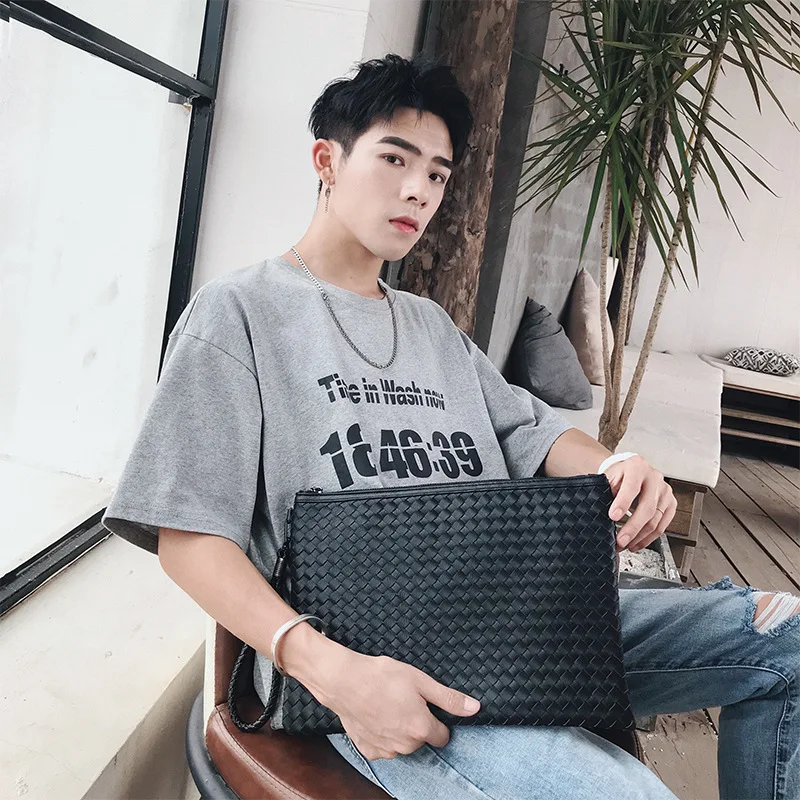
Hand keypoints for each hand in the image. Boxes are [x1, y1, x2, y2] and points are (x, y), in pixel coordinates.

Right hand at [313, 648, 480, 760]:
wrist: (344, 680)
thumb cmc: (382, 676)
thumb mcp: (420, 681)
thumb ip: (448, 699)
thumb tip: (474, 708)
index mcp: (421, 729)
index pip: (442, 736)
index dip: (436, 719)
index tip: (425, 705)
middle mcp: (405, 746)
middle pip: (421, 739)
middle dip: (417, 723)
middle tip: (404, 699)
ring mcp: (385, 749)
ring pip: (402, 744)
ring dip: (399, 729)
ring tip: (387, 705)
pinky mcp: (368, 749)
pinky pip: (383, 746)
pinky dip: (381, 734)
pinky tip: (375, 715)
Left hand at [603, 455, 676, 552]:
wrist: (632, 470)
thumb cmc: (619, 475)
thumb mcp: (609, 477)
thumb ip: (606, 493)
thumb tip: (600, 516)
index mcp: (637, 467)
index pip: (631, 486)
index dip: (622, 503)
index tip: (612, 516)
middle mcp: (654, 477)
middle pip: (647, 507)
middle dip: (632, 528)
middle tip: (620, 540)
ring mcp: (665, 491)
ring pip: (655, 520)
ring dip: (640, 537)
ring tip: (626, 545)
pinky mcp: (671, 503)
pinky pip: (662, 525)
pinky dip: (649, 538)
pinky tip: (637, 543)